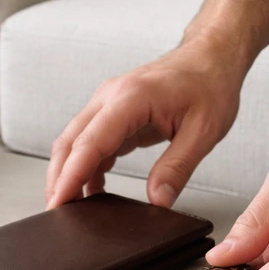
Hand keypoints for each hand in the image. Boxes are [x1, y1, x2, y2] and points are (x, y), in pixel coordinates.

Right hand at [45, 40, 244, 208]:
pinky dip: (87, 165)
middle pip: (71, 141)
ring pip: (75, 141)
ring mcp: (109, 102)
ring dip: (69, 172)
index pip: (90, 141)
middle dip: (59, 178)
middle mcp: (112, 96)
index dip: (71, 175)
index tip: (59, 201)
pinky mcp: (114, 111)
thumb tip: (159, 200)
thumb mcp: (203, 131)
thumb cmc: (210, 84)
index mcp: (132, 97)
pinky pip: (91, 141)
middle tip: (56, 213)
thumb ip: (177, 167)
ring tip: (71, 208)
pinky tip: (93, 189)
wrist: (211, 56)